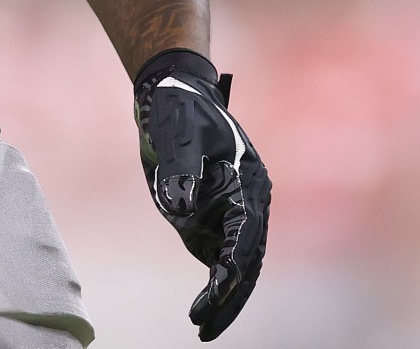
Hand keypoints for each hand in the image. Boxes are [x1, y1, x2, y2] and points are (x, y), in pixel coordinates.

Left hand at [134, 48, 270, 340]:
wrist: (172, 94)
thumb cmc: (178, 109)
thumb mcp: (176, 132)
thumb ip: (180, 168)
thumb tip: (182, 207)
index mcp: (247, 181)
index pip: (246, 232)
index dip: (232, 263)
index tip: (216, 287)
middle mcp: (247, 202)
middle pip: (246, 258)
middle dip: (230, 295)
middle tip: (206, 327)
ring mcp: (231, 213)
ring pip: (236, 266)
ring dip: (224, 298)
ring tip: (204, 329)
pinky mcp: (212, 218)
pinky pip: (218, 258)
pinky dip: (214, 285)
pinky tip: (204, 311)